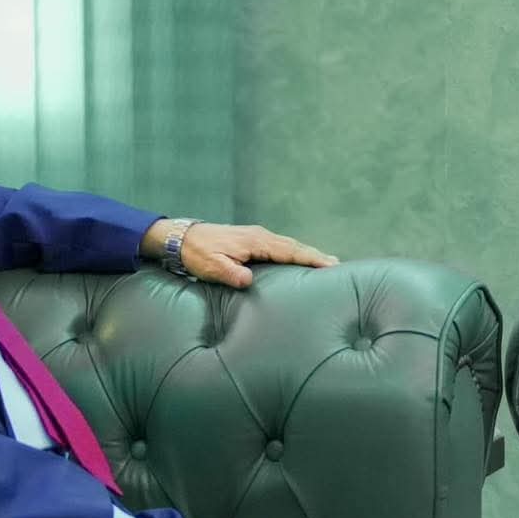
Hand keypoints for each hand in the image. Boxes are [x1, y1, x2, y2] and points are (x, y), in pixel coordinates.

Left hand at [147, 220, 340, 287]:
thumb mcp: (211, 266)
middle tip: (337, 265)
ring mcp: (257, 236)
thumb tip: (248, 281)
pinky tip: (299, 260)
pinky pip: (279, 246)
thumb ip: (230, 273)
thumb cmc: (197, 253)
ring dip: (306, 253)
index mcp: (255, 241)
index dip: (310, 258)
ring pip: (288, 245)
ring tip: (325, 263)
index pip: (289, 250)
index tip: (329, 264)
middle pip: (294, 245)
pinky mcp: (252, 240)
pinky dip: (294, 252)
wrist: (181, 237)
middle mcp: (260, 236)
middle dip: (315, 255)